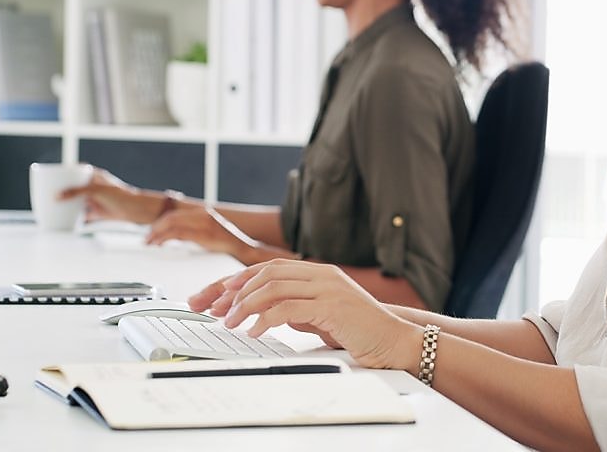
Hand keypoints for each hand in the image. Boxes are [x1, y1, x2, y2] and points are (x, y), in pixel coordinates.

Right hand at [58, 168, 158, 223]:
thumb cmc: (120, 196)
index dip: (63, 174)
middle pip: (74, 188)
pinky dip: (74, 219)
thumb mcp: (96, 190)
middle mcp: (94, 187)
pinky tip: (64, 223)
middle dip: (61, 192)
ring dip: (66, 206)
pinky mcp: (98, 213)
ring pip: (77, 203)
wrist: (138, 211)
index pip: (75, 172)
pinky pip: (83, 216)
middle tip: (44, 195)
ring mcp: (96, 200)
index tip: (48, 177)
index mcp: (94, 176)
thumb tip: (57, 196)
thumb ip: (76, 191)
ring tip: (50, 209)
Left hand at [146, 208, 250, 256]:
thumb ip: (193, 232)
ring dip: (157, 233)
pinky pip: (178, 233)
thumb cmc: (227, 244)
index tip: (151, 232)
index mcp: (202, 213)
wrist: (243, 248)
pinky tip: (160, 243)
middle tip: (146, 239)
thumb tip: (175, 236)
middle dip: (155, 228)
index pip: (174, 214)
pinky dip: (165, 238)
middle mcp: (202, 214)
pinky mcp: (203, 233)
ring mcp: (203, 222)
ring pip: (172, 223)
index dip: (159, 223)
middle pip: (170, 217)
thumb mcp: (207, 234)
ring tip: (150, 242)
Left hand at [189, 260, 420, 370]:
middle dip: (231, 290)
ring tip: (230, 323)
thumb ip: (296, 309)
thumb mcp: (320, 316)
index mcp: (316, 272)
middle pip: (264, 272)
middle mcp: (320, 273)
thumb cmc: (360, 330)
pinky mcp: (332, 306)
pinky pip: (289, 308)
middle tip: (211, 309)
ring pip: (272, 286)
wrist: (395, 339)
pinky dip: (265, 318)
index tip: (212, 296)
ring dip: (244, 305)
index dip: (236, 280)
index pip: (266, 268)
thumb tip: (265, 312)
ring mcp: (327, 287)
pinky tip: (254, 331)